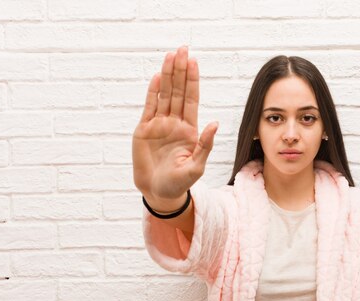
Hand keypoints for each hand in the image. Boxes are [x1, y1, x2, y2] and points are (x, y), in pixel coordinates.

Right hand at [132, 46, 217, 210]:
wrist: (158, 192)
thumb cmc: (180, 183)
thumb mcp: (196, 167)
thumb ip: (205, 145)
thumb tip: (215, 123)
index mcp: (189, 130)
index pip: (191, 100)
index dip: (192, 81)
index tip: (194, 62)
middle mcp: (175, 123)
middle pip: (178, 92)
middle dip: (181, 71)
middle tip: (182, 49)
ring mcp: (159, 125)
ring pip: (164, 95)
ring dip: (168, 75)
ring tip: (170, 56)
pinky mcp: (144, 130)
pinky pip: (149, 107)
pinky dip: (152, 92)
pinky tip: (157, 77)